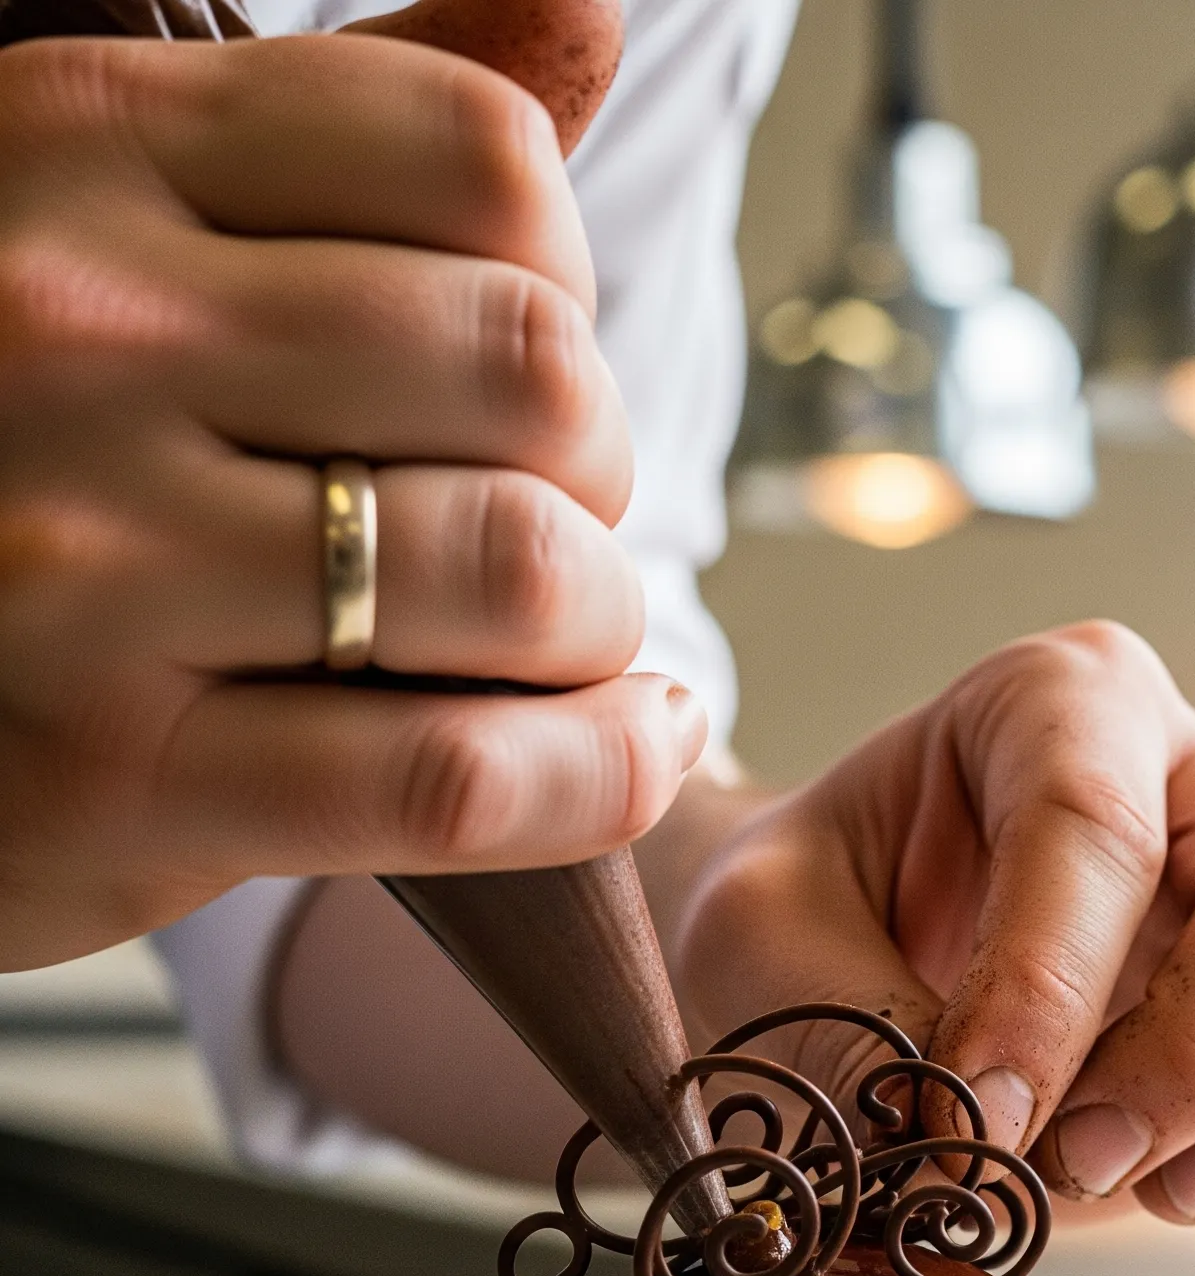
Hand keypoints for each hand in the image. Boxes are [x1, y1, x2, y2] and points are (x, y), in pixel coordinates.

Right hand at [0, 32, 699, 969]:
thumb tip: (583, 4)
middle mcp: (70, 333)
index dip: (565, 283)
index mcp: (85, 144)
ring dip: (599, 623)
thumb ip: (360, 132)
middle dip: (594, 471)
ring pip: (520, 567)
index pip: (485, 163)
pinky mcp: (118, 775)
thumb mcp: (147, 231)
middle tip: (536, 526)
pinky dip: (600, 771)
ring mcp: (80, 562)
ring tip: (554, 642)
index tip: (511, 375)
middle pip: (533, 370)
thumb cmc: (43, 451)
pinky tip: (632, 741)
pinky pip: (460, 771)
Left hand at [655, 624, 1194, 1272]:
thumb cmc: (817, 921)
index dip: (1048, 984)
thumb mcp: (766, 942)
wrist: (855, 963)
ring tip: (1173, 1201)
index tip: (982, 1119)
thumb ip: (842, 1021)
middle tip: (1088, 1159)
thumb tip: (962, 1156)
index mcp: (1061, 707)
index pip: (1097, 821)